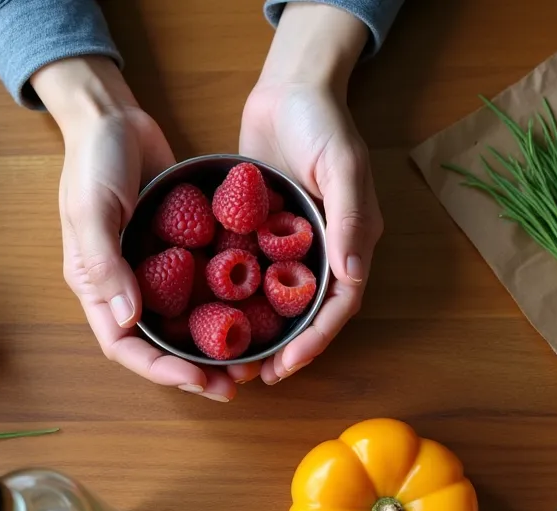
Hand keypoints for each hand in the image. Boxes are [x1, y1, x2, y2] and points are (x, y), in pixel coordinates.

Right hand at [34, 57, 236, 401]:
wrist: (113, 116)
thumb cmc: (93, 161)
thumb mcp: (92, 209)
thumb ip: (105, 262)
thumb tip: (126, 319)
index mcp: (97, 285)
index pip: (125, 345)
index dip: (160, 370)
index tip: (197, 379)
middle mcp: (125, 284)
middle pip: (159, 344)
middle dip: (194, 370)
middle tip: (233, 385)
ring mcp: (153, 267)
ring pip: (184, 321)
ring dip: (214, 344)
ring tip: (249, 361)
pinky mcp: (178, 247)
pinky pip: (201, 284)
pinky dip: (224, 302)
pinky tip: (256, 311)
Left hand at [236, 4, 383, 384]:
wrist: (290, 85)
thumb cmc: (322, 120)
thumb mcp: (342, 164)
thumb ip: (350, 216)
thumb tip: (351, 275)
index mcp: (350, 242)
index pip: (336, 307)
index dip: (313, 343)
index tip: (285, 368)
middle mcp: (322, 249)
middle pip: (304, 315)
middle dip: (280, 350)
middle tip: (247, 378)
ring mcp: (290, 242)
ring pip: (275, 301)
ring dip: (254, 332)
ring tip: (224, 360)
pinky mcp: (261, 231)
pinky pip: (250, 272)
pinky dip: (233, 297)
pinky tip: (205, 315)